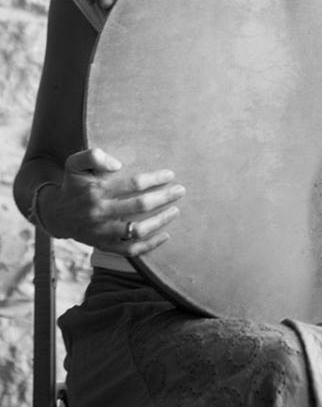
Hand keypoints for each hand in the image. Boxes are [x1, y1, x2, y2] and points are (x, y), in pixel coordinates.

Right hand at [39, 148, 184, 255]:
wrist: (55, 214)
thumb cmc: (72, 184)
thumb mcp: (75, 163)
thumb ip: (93, 156)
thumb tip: (117, 164)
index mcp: (97, 190)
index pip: (133, 184)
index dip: (155, 178)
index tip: (170, 174)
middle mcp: (100, 213)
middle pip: (140, 206)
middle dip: (164, 197)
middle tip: (181, 190)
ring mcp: (103, 232)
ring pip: (138, 231)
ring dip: (161, 221)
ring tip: (175, 211)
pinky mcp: (104, 246)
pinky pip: (130, 250)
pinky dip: (150, 245)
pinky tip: (166, 235)